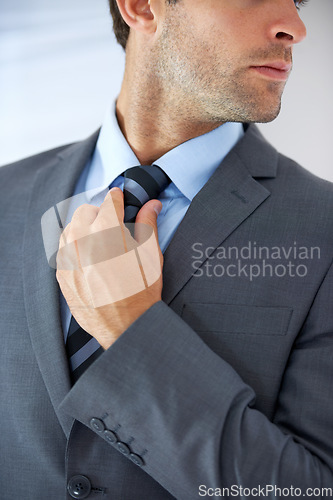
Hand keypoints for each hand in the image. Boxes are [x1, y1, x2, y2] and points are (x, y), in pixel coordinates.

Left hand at [56, 187, 162, 348]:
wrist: (125, 326)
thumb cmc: (140, 291)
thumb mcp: (151, 254)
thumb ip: (148, 224)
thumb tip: (152, 205)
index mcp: (107, 229)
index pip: (109, 200)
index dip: (119, 198)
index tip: (121, 200)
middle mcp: (82, 239)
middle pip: (85, 211)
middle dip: (100, 213)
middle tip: (114, 226)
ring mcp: (68, 256)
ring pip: (70, 228)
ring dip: (84, 229)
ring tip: (101, 243)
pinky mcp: (61, 272)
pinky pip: (64, 249)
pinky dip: (75, 248)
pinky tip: (90, 260)